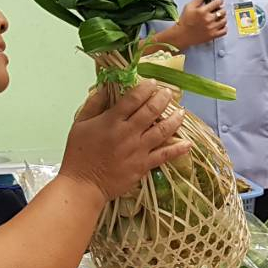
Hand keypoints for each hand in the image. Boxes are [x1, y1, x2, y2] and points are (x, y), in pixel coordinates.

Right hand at [60, 80, 189, 203]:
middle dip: (163, 99)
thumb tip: (104, 87)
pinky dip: (178, 149)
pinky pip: (164, 155)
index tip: (153, 83)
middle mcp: (128, 133)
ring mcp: (138, 150)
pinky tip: (188, 143)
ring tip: (182, 111)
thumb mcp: (79, 124)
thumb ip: (93, 104)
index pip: (133, 99)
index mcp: (112, 121)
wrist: (83, 185)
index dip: (145, 88)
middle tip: (170, 93)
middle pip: (151, 111)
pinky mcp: (143, 166)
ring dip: (174, 119)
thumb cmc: (79, 154)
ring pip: (162, 131)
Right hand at [174, 0, 226, 47]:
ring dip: (223, 18)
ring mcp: (211, 28)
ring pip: (224, 20)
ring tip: (219, 17)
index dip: (220, 0)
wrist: (182, 35)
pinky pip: (224, 31)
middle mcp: (208, 19)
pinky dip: (224, 28)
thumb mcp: (189, 7)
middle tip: (219, 9)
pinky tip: (220, 26)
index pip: (217, 2)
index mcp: (203, 11)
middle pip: (222, 11)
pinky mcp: (212, 35)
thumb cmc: (184, 22)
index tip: (220, 1)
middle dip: (221, 9)